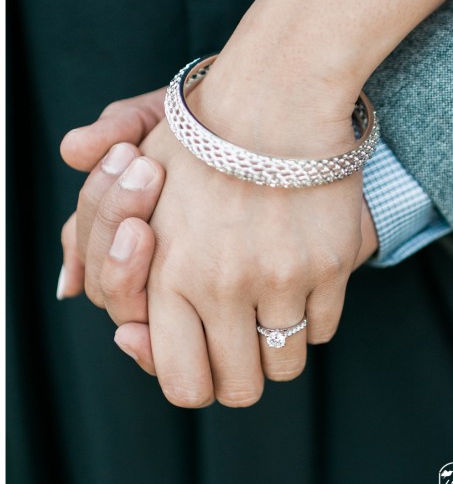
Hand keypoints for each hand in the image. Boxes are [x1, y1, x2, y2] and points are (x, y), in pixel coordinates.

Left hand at [60, 84, 377, 402]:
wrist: (272, 96)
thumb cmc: (200, 140)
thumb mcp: (135, 189)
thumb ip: (105, 256)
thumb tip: (94, 312)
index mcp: (168, 274)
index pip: (181, 381)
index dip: (194, 379)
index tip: (202, 354)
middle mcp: (221, 285)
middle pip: (239, 387)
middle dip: (239, 371)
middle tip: (240, 338)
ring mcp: (280, 277)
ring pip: (285, 363)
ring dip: (277, 344)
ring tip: (270, 303)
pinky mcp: (328, 264)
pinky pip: (323, 327)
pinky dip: (311, 314)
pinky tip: (299, 275)